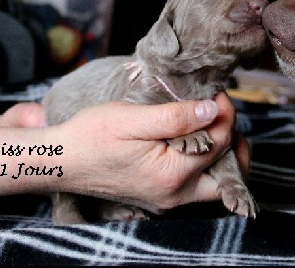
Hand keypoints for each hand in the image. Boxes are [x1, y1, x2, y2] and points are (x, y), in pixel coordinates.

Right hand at [54, 92, 248, 213]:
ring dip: (221, 155)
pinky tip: (196, 140)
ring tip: (214, 125)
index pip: (219, 142)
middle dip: (235, 145)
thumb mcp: (133, 118)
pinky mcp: (159, 196)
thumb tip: (212, 110)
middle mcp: (174, 196)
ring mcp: (167, 200)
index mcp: (172, 176)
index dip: (224, 113)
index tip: (216, 93)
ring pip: (214, 184)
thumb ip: (176, 117)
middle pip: (227, 177)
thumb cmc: (91, 136)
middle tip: (225, 116)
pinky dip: (204, 163)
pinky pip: (196, 185)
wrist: (59, 160)